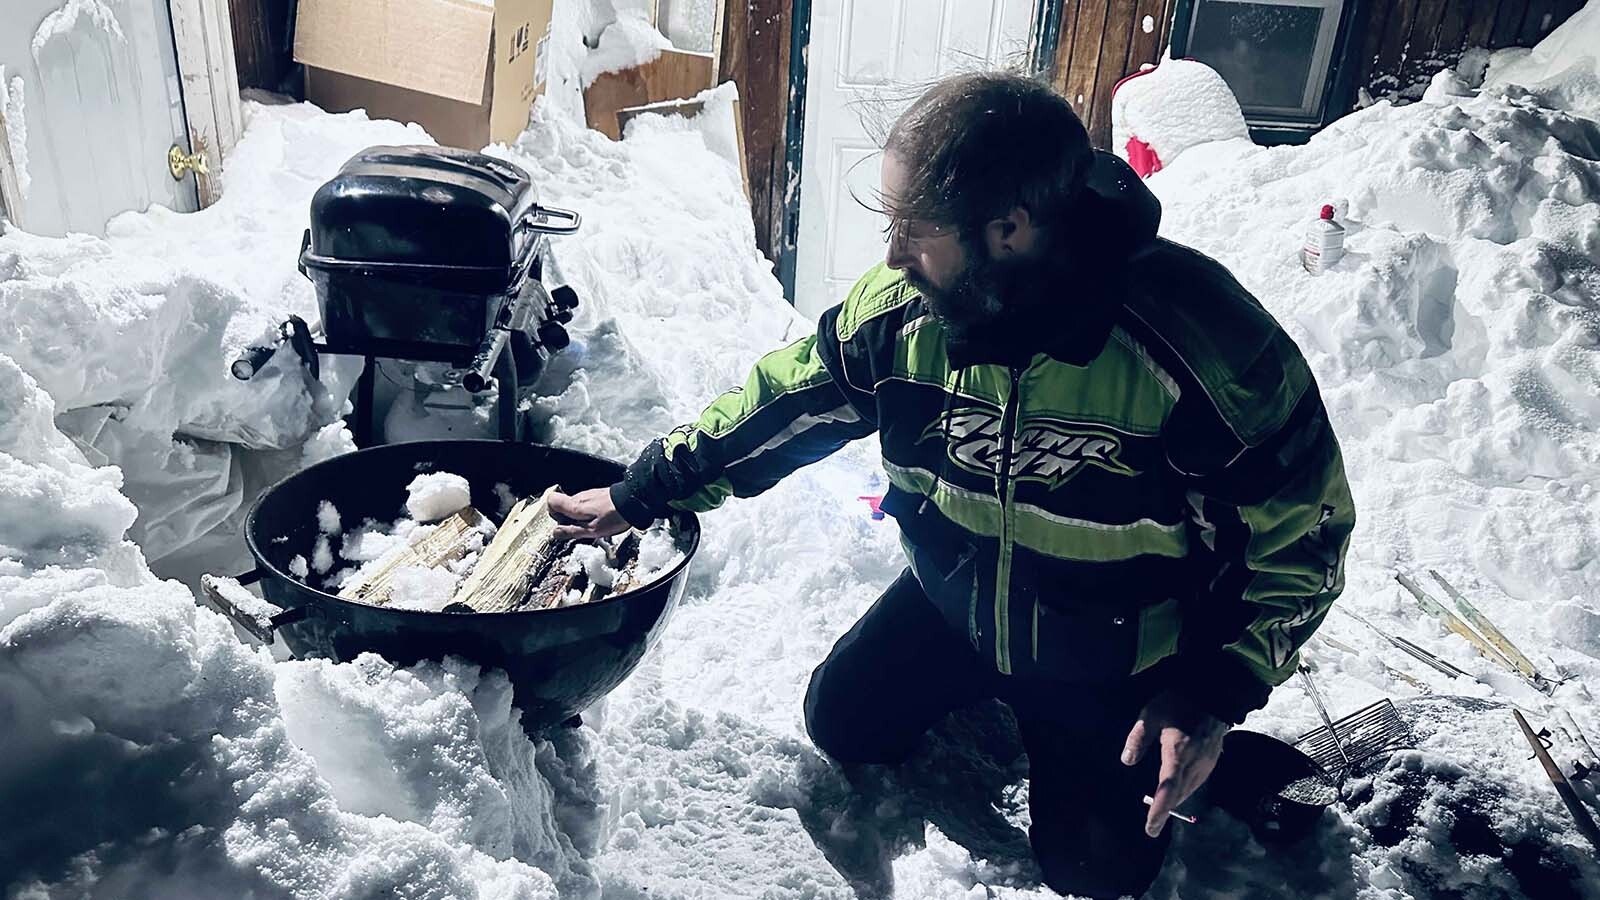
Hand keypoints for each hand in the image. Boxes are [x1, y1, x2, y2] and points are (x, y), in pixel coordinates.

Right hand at [547, 487, 634, 540]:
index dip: (553, 514)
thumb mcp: (592, 531)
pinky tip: (603, 519)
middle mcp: (579, 497)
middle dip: (569, 519)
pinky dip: (591, 512)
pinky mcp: (598, 494)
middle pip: (564, 506)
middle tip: (583, 529)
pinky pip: (587, 504)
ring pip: (576, 505)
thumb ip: (572, 531)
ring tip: (596, 525)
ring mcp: (589, 494)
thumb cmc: (614, 516)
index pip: (551, 501)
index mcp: (574, 505)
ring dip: (581, 517)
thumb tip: (555, 533)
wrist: (634, 501)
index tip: (563, 525)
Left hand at [1121, 689, 1228, 836]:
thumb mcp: (1151, 714)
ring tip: (1162, 811)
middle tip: (1152, 824)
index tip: (1151, 828)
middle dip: (1166, 810)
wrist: (1214, 693)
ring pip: (1190, 790)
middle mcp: (1195, 762)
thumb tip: (1127, 761)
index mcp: (1178, 752)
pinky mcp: (1213, 759)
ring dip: (1176, 801)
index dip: (1159, 811)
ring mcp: (1207, 762)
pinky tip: (1179, 791)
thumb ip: (1138, 738)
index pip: (1167, 788)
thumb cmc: (1179, 701)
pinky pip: (1199, 782)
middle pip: (1179, 794)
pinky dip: (1186, 791)